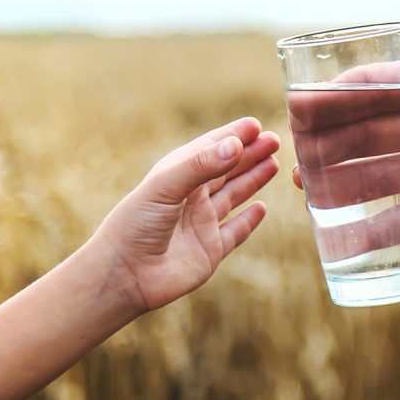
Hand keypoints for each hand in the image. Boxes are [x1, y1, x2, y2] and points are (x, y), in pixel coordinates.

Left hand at [92, 117, 279, 309]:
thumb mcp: (165, 186)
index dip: (232, 136)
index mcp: (177, 175)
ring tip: (273, 163)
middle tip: (274, 140)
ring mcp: (202, 224)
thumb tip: (236, 146)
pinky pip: (235, 231)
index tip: (255, 124)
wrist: (124, 275)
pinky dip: (249, 220)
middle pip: (227, 170)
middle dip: (250, 154)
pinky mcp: (210, 250)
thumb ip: (201, 165)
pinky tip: (261, 207)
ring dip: (253, 179)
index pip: (210, 149)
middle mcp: (191, 198)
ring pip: (234, 195)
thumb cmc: (134, 224)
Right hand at [292, 58, 399, 217]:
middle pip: (362, 129)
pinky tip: (344, 227)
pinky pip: (399, 206)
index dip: (332, 96)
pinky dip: (372, 216)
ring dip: (340, 177)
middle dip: (327, 142)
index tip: (298, 108)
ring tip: (303, 188)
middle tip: (292, 156)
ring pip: (374, 168)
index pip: (371, 85)